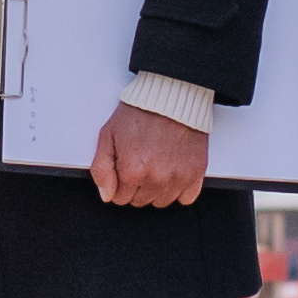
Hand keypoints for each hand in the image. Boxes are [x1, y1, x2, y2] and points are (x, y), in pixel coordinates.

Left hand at [91, 101, 211, 208]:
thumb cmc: (140, 111)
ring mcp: (178, 178)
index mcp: (132, 171)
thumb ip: (101, 169)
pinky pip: (186, 198)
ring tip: (156, 165)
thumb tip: (107, 194)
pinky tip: (172, 172)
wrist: (171, 96)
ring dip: (156, 189)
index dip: (118, 183)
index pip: (119, 198)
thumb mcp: (108, 135)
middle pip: (140, 201)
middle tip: (140, 162)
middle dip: (136, 186)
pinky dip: (179, 189)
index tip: (124, 168)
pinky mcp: (195, 173)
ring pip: (161, 202)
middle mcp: (156, 179)